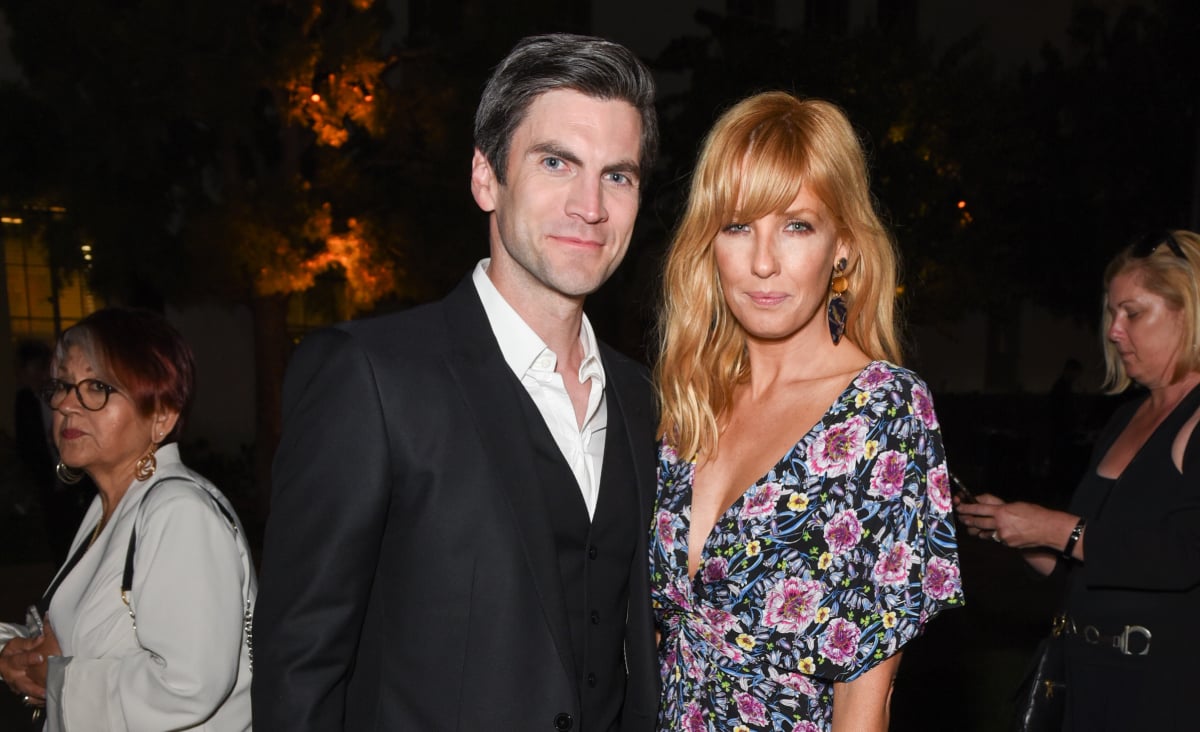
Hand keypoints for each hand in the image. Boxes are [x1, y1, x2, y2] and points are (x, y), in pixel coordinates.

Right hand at [0, 635, 46, 702]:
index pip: (18, 660)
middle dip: (34, 689)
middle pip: (23, 684)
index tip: (40, 657)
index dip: (29, 659)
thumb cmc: (13, 652)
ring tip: (49, 696)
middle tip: (46, 691)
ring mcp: (16, 686)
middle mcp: (12, 677)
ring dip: (38, 696)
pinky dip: (38, 700)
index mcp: (8, 662)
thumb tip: (41, 638)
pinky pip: (29, 698)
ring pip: (27, 693)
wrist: (4, 663)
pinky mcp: (20, 692)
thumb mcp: (16, 644)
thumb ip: (28, 642)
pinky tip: (47, 700)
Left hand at [956, 494, 1071, 548]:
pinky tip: (998, 532)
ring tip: (975, 527)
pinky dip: (994, 535)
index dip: (966, 508)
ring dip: (979, 530)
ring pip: (984, 533)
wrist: (1048, 529)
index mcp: (1001, 511)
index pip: (978, 509)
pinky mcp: (1007, 544)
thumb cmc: (1034, 513)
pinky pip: (996, 539)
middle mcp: (1000, 524)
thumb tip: (988, 508)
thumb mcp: (1015, 505)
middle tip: (963, 518)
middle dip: (968, 520)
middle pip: (977, 522)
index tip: (959, 508)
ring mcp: (1003, 535)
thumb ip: (1000, 508)